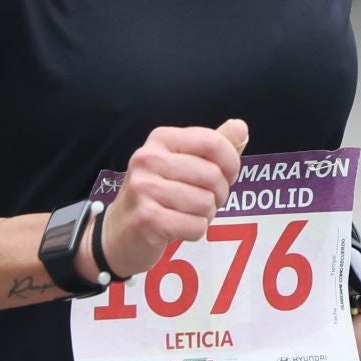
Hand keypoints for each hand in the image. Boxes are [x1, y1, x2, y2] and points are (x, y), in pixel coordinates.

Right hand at [95, 120, 248, 279]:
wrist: (120, 233)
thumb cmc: (158, 195)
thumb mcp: (184, 164)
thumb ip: (213, 146)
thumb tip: (240, 127)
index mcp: (161, 139)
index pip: (212, 142)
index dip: (231, 163)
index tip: (225, 177)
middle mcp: (148, 158)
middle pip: (212, 175)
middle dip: (219, 195)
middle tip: (204, 202)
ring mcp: (144, 189)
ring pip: (206, 203)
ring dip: (206, 215)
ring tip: (187, 214)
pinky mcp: (147, 219)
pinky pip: (196, 226)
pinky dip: (195, 231)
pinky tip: (178, 228)